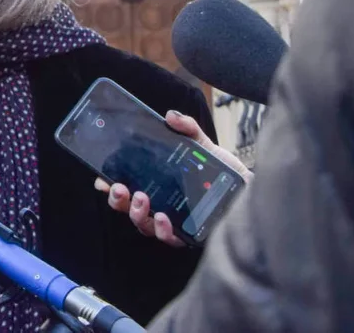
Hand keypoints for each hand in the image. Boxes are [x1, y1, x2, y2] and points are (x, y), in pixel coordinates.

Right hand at [93, 110, 252, 247]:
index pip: (125, 185)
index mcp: (156, 183)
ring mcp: (172, 222)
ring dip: (136, 213)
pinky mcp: (188, 234)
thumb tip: (170, 116)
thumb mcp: (204, 146)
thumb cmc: (224, 172)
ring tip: (141, 199)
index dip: (108, 184)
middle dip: (117, 199)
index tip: (100, 179)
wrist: (253, 192)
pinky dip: (162, 229)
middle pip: (127, 207)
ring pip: (142, 223)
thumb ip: (187, 129)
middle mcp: (159, 203)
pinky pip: (168, 238)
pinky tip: (163, 218)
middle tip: (119, 188)